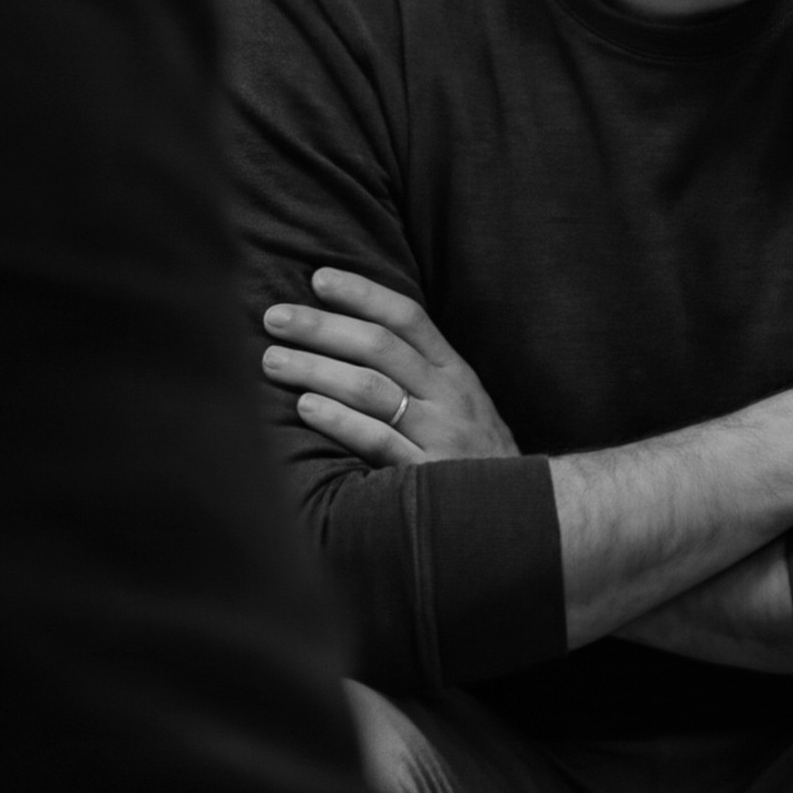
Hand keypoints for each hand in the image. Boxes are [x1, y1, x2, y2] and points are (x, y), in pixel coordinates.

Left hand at [263, 266, 516, 465]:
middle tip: (274, 318)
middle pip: (380, 347)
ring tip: (273, 361)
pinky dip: (339, 420)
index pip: (408, 318)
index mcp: (456, 373)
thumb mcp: (460, 405)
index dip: (362, 293)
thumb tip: (351, 337)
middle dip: (322, 327)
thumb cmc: (473, 457)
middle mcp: (450, 397)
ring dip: (317, 369)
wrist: (520, 513)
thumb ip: (419, 374)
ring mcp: (441, 435)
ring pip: (372, 388)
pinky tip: (305, 407)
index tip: (319, 278)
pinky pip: (378, 440)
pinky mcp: (427, 474)